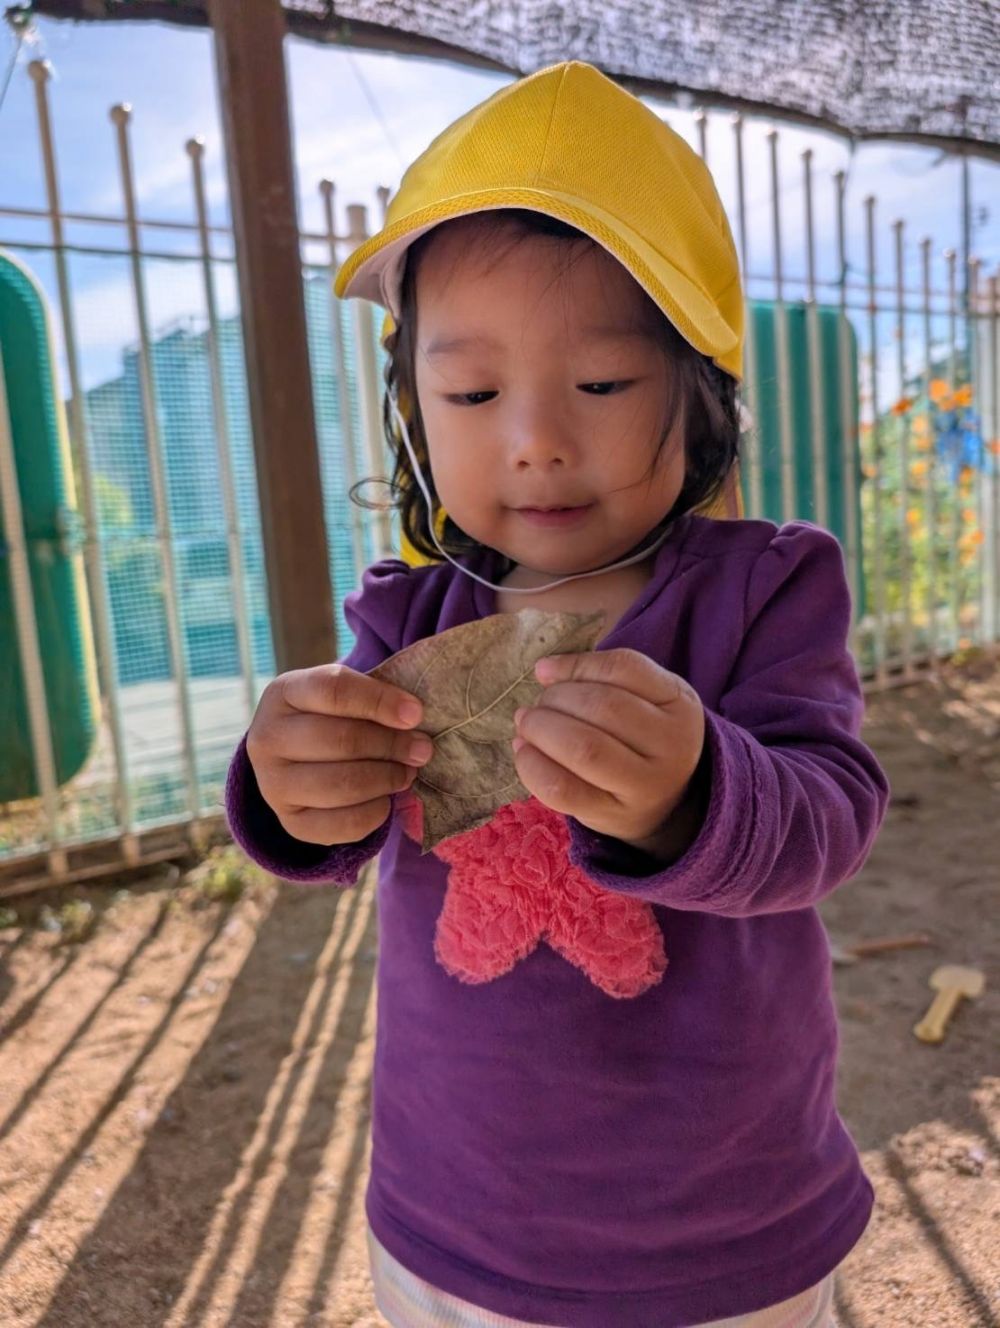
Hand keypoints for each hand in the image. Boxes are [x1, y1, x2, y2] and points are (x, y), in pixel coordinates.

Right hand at [245, 664, 432, 845]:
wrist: (296, 758)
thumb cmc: (332, 717)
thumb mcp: (344, 695)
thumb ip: (374, 697)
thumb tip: (413, 716)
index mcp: (284, 693)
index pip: (333, 690)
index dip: (379, 701)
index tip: (416, 714)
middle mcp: (268, 737)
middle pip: (341, 739)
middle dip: (391, 745)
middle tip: (422, 749)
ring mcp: (273, 784)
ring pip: (342, 784)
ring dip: (387, 778)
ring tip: (408, 772)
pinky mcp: (290, 822)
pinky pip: (342, 823)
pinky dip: (375, 812)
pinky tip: (386, 799)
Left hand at [511, 649, 705, 850]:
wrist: (660, 804)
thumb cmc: (640, 738)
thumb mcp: (642, 698)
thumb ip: (600, 675)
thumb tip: (545, 670)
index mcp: (681, 704)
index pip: (626, 668)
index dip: (577, 665)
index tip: (545, 671)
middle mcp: (672, 745)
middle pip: (603, 706)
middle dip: (556, 699)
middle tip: (538, 705)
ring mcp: (644, 784)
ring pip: (584, 748)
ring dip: (542, 728)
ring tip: (527, 723)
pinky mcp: (611, 814)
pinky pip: (562, 789)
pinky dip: (532, 766)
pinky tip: (524, 750)